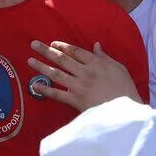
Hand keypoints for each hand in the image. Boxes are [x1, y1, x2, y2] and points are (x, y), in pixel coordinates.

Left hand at [27, 40, 141, 110]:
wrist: (125, 111)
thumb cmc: (125, 89)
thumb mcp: (119, 68)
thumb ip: (105, 57)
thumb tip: (96, 45)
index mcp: (96, 63)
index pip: (75, 51)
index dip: (63, 46)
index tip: (53, 43)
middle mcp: (84, 72)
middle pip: (62, 59)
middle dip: (46, 51)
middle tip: (34, 44)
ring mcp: (79, 86)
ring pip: (56, 73)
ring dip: (41, 66)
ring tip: (30, 60)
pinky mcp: (75, 100)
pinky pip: (57, 93)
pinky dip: (45, 90)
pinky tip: (35, 85)